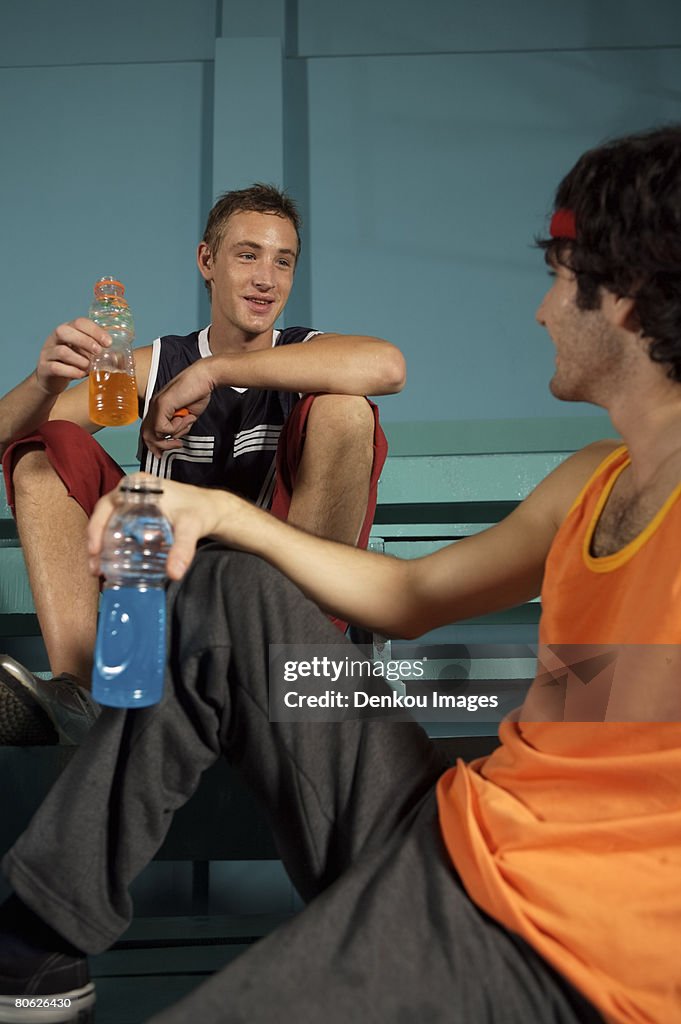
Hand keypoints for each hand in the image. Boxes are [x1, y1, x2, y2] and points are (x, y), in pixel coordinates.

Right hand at [35, 318, 110, 394]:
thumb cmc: (73, 364)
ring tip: (90, 367)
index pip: (79, 322)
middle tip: (99, 352)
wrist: (51, 380)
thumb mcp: (86, 354)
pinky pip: (56, 367)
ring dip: (80, 360)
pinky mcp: (44, 368)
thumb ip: (100, 352)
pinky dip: (71, 371)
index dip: (95, 330)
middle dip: (85, 341)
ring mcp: (47, 352)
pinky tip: (81, 374)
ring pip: (61, 351)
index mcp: (67, 330)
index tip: (108, 342)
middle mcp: (54, 338)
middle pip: (64, 331)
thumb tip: (124, 358)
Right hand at [88, 473, 229, 580]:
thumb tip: (174, 574)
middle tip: (95, 567)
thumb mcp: (191, 527)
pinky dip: (114, 544)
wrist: (212, 509)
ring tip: (100, 570)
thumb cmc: (200, 511)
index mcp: (138, 485)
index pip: (106, 505)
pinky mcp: (139, 515)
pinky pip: (120, 528)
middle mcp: (131, 491)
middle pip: (104, 517)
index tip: (95, 550)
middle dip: (96, 542)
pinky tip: (114, 563)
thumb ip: (183, 548)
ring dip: (103, 546)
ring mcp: (134, 503)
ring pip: (110, 524)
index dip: (95, 527)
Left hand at [141, 360, 216, 455]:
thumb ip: (179, 427)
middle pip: (146, 434)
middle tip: (174, 446)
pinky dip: (177, 426)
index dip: (153, 445)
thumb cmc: (198, 393)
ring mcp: (156, 405)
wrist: (204, 377)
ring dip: (172, 435)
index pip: (148, 430)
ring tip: (185, 424)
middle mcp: (154, 406)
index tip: (160, 454)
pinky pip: (163, 428)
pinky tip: (185, 416)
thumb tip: (173, 439)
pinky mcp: (162, 405)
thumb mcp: (187, 417)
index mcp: (159, 408)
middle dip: (159, 446)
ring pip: (155, 433)